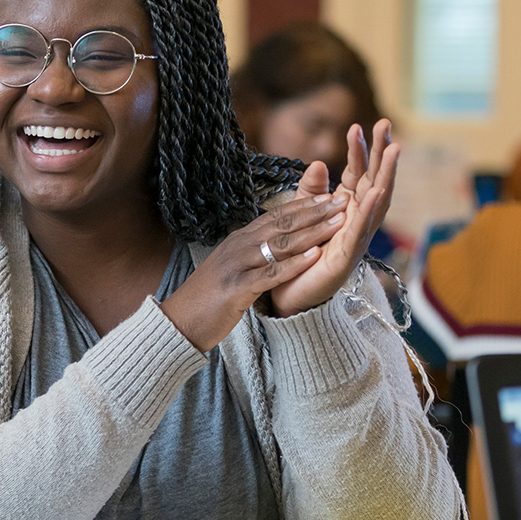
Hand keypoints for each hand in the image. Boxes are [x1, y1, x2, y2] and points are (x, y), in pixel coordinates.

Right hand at [160, 170, 347, 350]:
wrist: (178, 324)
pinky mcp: (237, 289)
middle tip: (343, 199)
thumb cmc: (207, 300)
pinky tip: (315, 256)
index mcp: (238, 241)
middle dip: (315, 211)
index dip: (304, 205)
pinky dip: (294, 264)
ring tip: (338, 222)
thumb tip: (274, 246)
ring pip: (280, 244)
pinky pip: (270, 273)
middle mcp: (237, 247)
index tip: (330, 195)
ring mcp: (236, 266)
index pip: (275, 216)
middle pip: (281, 224)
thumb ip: (252, 255)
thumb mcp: (231, 269)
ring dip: (312, 232)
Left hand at [269, 120, 399, 316]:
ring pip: (376, 203)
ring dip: (386, 175)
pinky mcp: (347, 257)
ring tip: (393, 150)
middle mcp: (356, 222)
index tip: (359, 124)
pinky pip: (361, 231)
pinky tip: (375, 192)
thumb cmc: (300, 255)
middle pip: (375, 181)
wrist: (288, 295)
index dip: (360, 150)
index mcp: (346, 210)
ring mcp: (356, 239)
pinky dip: (369, 211)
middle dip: (382, 153)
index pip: (358, 174)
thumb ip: (310, 191)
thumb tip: (319, 162)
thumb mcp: (302, 215)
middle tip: (387, 124)